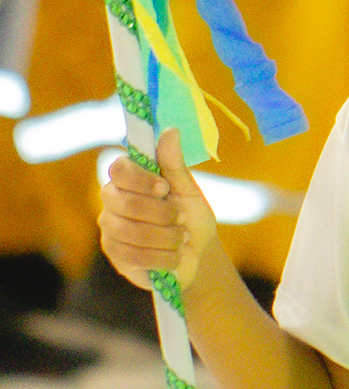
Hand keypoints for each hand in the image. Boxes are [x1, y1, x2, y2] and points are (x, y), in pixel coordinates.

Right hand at [98, 129, 216, 289]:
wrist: (198, 255)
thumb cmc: (191, 218)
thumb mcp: (189, 191)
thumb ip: (174, 165)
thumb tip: (170, 130)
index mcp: (129, 180)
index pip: (119, 169)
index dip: (141, 179)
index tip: (165, 188)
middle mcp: (112, 202)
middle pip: (126, 202)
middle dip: (163, 213)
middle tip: (181, 218)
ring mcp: (110, 229)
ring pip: (132, 232)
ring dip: (168, 237)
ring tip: (181, 238)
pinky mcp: (115, 256)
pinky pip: (136, 256)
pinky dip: (164, 257)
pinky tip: (174, 255)